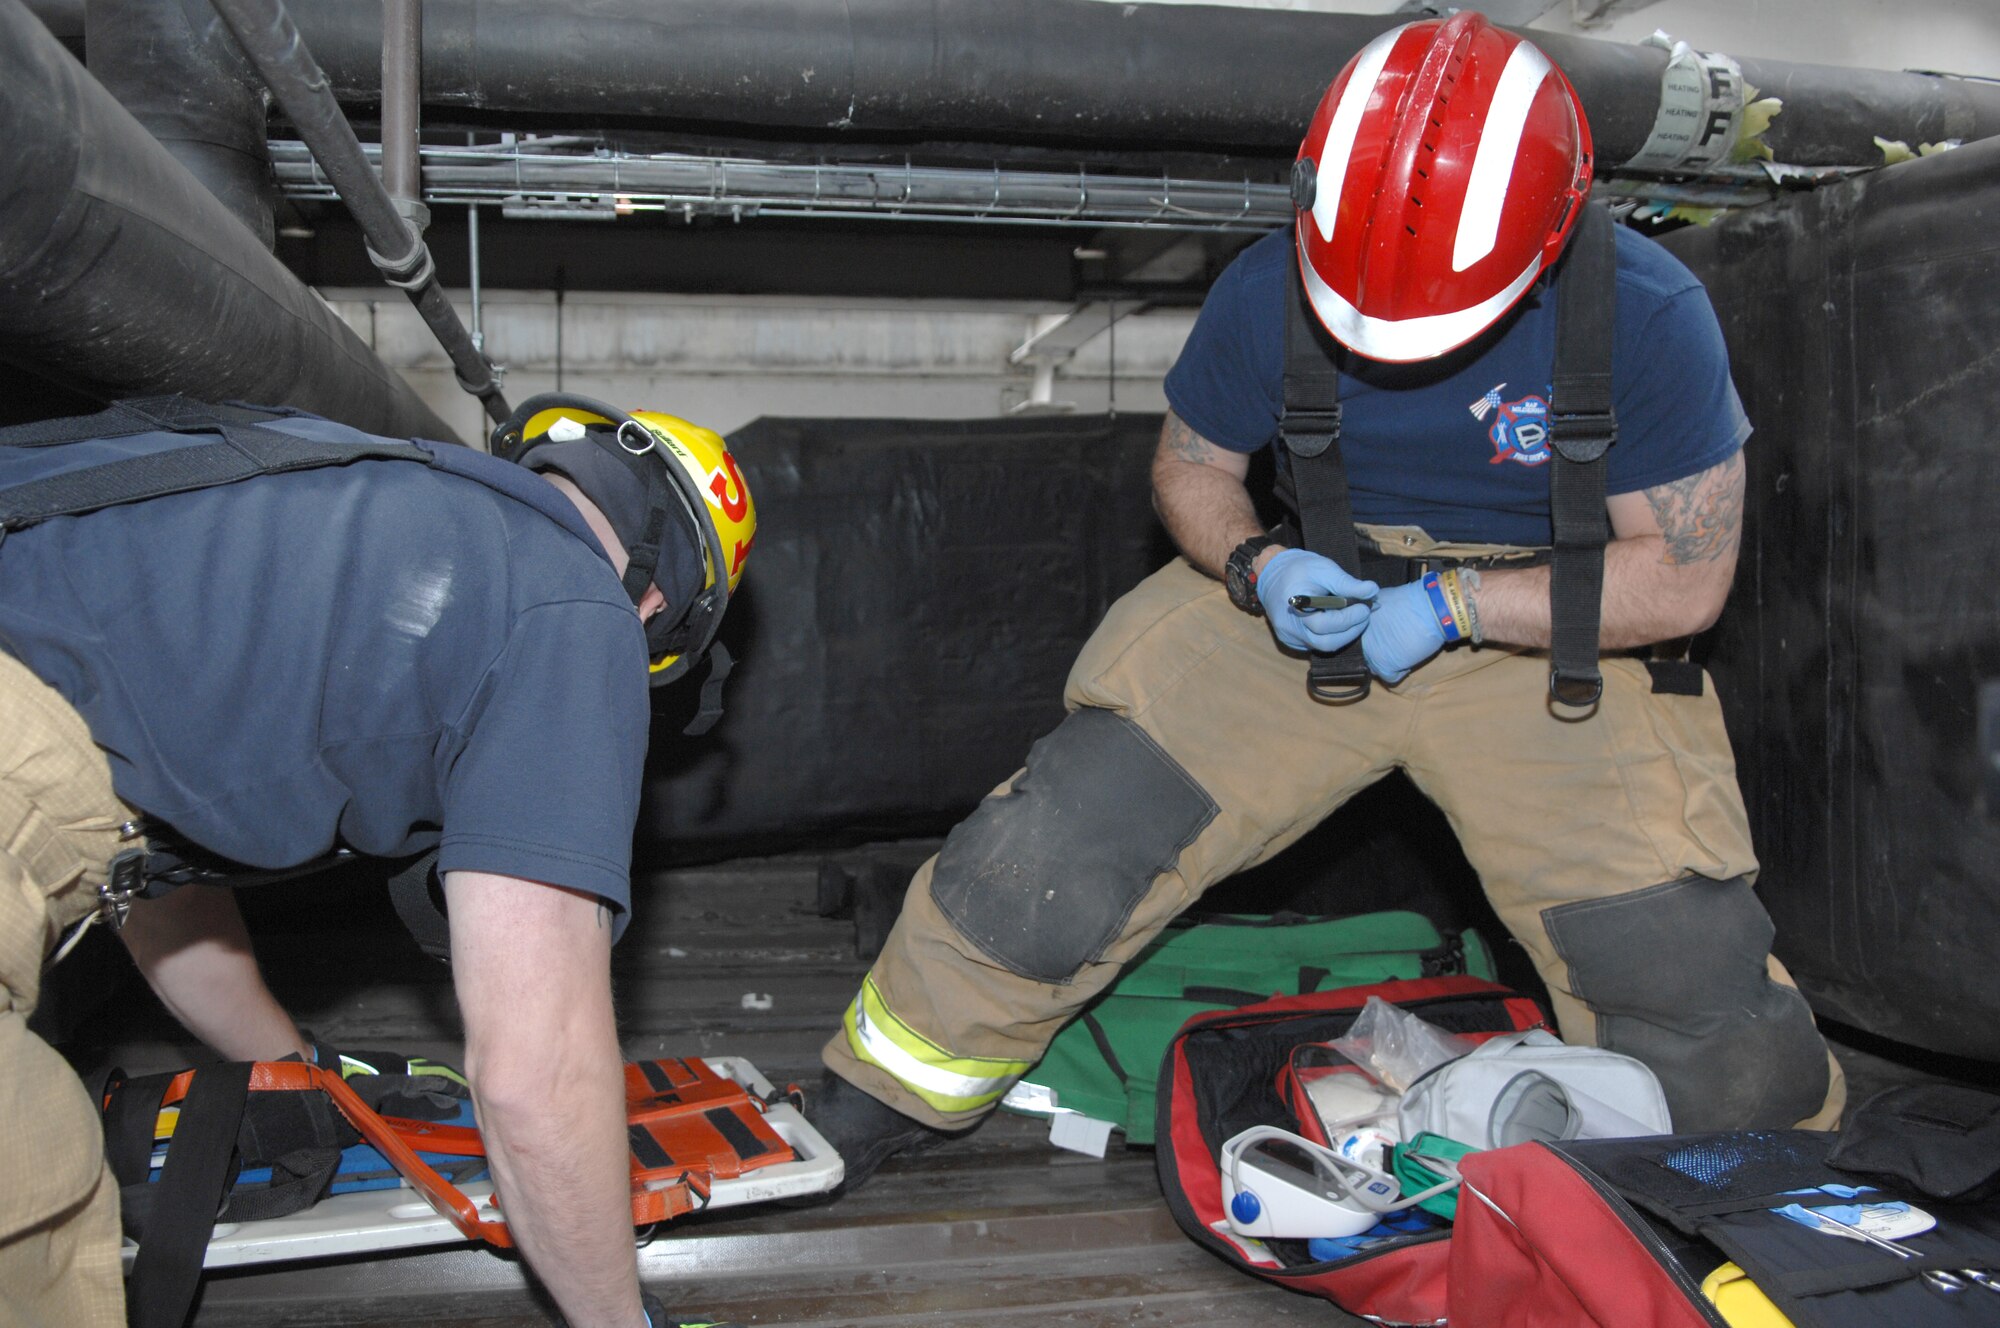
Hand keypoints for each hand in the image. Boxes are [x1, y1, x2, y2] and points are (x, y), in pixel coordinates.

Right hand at [1254, 549, 1376, 653]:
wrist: (1273, 573)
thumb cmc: (1300, 568)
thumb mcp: (1324, 568)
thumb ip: (1347, 582)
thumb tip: (1373, 591)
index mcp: (1294, 605)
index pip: (1323, 624)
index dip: (1348, 619)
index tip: (1365, 607)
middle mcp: (1288, 626)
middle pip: (1325, 642)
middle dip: (1351, 630)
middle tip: (1365, 614)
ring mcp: (1288, 636)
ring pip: (1322, 646)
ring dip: (1345, 635)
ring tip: (1356, 617)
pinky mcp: (1291, 640)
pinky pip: (1316, 644)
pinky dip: (1333, 635)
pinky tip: (1341, 621)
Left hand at [1360, 573, 1463, 683]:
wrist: (1429, 608)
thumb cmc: (1412, 600)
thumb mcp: (1383, 598)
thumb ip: (1374, 609)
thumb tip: (1376, 614)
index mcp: (1359, 621)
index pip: (1360, 638)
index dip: (1376, 637)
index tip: (1389, 634)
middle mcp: (1360, 637)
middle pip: (1367, 652)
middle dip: (1381, 650)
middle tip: (1397, 645)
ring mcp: (1370, 652)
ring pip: (1376, 666)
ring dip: (1390, 662)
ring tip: (1405, 653)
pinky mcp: (1384, 665)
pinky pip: (1390, 677)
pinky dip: (1402, 672)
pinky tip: (1410, 661)